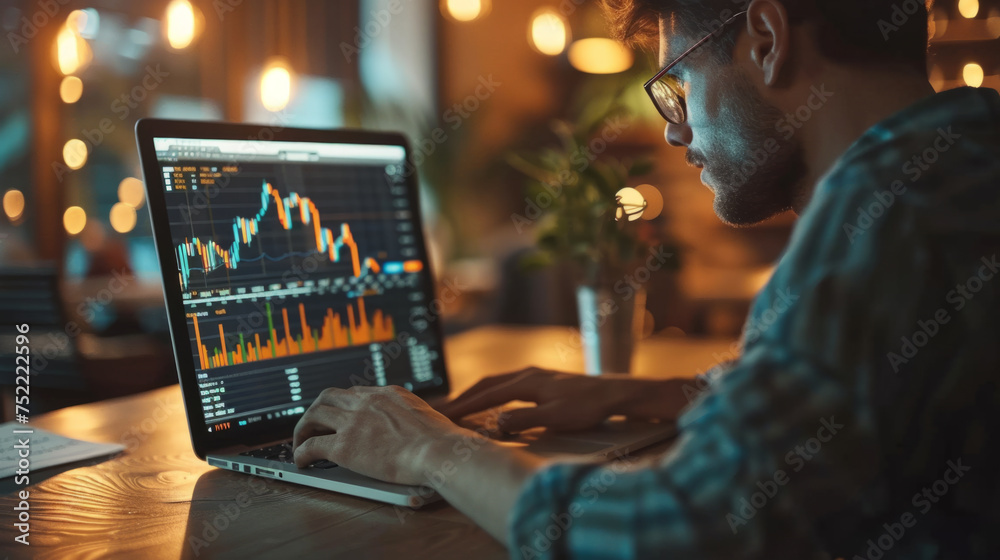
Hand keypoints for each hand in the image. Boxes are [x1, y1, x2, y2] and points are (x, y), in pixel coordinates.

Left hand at [292, 385, 468, 484]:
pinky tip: (301, 461)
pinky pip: (311, 446)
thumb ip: (414, 417)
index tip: (339, 414)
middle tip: (313, 424)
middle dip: (317, 410)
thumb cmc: (442, 440)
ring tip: (300, 441)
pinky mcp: (344, 447)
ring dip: (303, 428)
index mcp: (387, 394)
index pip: (354, 393)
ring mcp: (353, 423)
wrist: (439, 451)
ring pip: (313, 416)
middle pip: (328, 397)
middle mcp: (366, 402)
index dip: (342, 404)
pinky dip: (301, 452)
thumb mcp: (427, 416)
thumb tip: (420, 428)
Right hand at [437, 367, 687, 432]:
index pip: (486, 394)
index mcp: (526, 382)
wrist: (614, 393)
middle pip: (486, 384)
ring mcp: (535, 374)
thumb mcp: (555, 418)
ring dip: (477, 393)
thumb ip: (524, 421)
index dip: (464, 406)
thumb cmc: (587, 406)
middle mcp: (527, 373)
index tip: (443, 415)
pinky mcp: (544, 380)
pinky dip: (493, 392)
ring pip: (497, 382)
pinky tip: (494, 401)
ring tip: (461, 405)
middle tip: (443, 410)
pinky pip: (508, 384)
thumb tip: (497, 422)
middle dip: (464, 397)